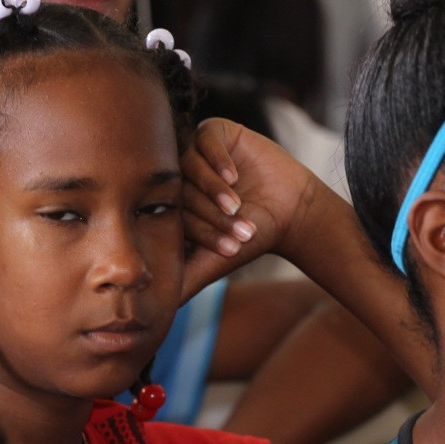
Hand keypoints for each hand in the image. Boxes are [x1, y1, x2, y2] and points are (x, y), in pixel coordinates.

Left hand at [182, 119, 324, 298]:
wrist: (292, 212)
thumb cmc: (251, 238)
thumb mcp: (212, 263)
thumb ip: (182, 280)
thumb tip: (152, 312)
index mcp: (170, 200)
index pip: (167, 209)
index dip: (196, 229)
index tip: (227, 247)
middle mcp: (179, 173)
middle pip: (176, 185)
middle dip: (207, 212)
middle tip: (236, 226)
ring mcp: (196, 150)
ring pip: (188, 162)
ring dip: (212, 188)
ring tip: (236, 206)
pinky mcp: (216, 131)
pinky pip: (204, 137)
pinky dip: (217, 160)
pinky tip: (235, 177)